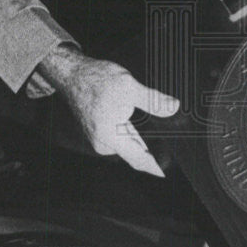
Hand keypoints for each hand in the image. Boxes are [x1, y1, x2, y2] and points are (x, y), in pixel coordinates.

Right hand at [36, 44, 178, 175]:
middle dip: (153, 148)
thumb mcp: (129, 87)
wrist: (73, 74)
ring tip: (154, 127)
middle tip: (170, 142)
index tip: (170, 172)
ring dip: (142, 140)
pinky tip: (139, 123)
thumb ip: (153, 100)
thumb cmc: (96, 80)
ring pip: (128, 145)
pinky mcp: (99, 133)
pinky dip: (132, 134)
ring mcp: (99, 139)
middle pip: (135, 153)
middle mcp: (103, 143)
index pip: (139, 160)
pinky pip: (120, 138)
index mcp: (110, 137)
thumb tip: (173, 107)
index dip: (157, 167)